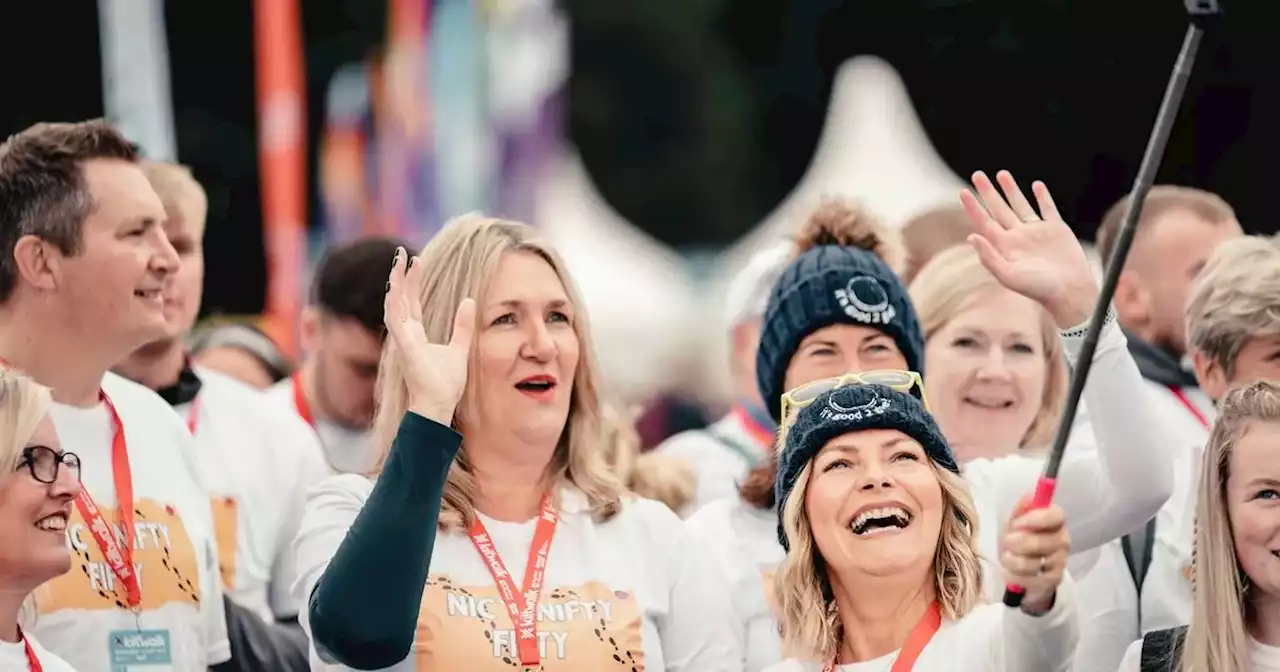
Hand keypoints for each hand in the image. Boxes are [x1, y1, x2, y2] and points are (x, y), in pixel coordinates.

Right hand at [383, 246, 475, 424]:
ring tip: (399, 261)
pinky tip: (396, 286)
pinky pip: (395, 319)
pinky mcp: (403, 346)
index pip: (411, 303)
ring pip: (394, 304)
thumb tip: (469, 301)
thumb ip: (463, 326)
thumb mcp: (460, 348)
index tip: (416, 261)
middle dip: (400, 276)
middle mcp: (405, 335)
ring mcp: (402, 340)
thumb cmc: (445, 383)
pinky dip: (394, 302)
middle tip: (402, 252)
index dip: (412, 282)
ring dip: (395, 283)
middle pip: (400, 299)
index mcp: (416, 335)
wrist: (439, 404)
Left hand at [959, 171, 1098, 327]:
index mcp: (1004, 247)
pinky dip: (1043, 197)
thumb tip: (971, 236)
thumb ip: (989, 257)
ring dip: (1011, 190)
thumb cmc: (1039, 288)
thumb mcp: (1008, 275)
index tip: (962, 191)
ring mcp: (1037, 232)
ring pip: (1020, 205)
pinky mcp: (1057, 229)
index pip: (984, 222)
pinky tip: (1036, 186)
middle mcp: (1018, 237)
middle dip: (987, 192)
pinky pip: (1047, 209)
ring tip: (1001, 174)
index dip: (973, 207)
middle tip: (977, 175)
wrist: (1070, 292)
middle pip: (998, 209)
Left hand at [999, 494, 1069, 614]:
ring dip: (1013, 561)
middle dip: (1017, 543)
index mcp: (1056, 521)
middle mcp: (1062, 540)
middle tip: (1007, 541)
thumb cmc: (1019, 537)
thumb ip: (1021, 509)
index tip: (1017, 523)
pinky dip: (1015, 576)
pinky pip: (1031, 580)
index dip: (1035, 519)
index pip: (1056, 516)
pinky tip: (1011, 572)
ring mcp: (1060, 562)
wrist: (1024, 568)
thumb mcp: (1016, 521)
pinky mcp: (1054, 580)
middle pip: (1042, 542)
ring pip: (1033, 563)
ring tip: (1008, 557)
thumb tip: (1029, 497)